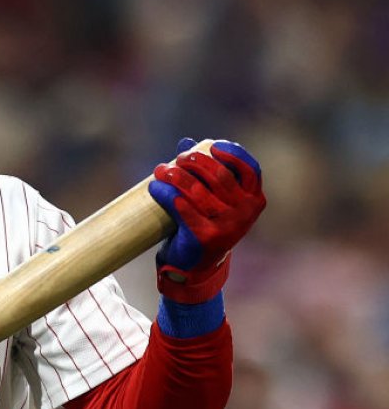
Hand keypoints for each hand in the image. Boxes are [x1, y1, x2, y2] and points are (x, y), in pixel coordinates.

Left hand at [147, 138, 265, 303]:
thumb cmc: (204, 224)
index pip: (249, 168)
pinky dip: (166, 194)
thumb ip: (205, 171)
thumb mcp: (211, 199)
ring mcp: (227, 226)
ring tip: (160, 170)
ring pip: (198, 190)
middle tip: (177, 159)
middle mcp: (246, 213)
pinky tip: (155, 187)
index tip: (212, 145)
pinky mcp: (205, 237)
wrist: (195, 266)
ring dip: (176, 176)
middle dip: (196, 162)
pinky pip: (182, 208)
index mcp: (254, 200)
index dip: (232, 153)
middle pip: (219, 176)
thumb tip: (187, 142)